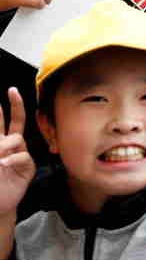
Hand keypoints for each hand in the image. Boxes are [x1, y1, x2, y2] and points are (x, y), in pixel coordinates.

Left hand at [0, 88, 34, 217]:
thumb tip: (6, 141)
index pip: (3, 122)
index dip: (5, 109)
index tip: (10, 91)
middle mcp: (10, 147)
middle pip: (16, 122)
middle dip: (15, 106)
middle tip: (13, 91)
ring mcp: (20, 155)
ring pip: (16, 138)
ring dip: (3, 145)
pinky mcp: (27, 168)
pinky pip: (22, 156)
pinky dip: (12, 158)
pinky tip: (4, 163)